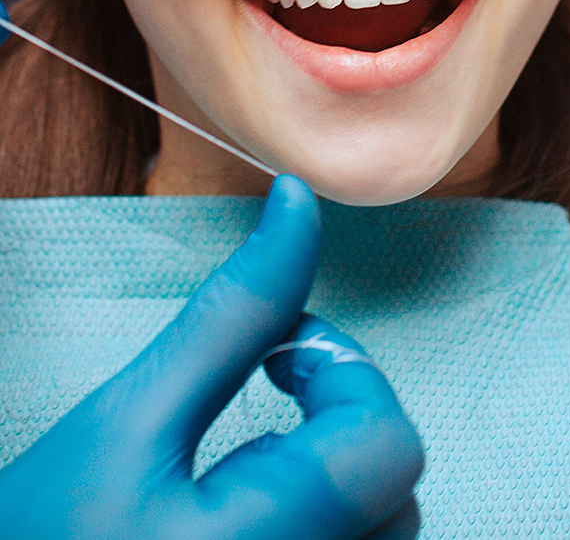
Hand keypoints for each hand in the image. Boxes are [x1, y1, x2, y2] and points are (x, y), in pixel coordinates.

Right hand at [0, 174, 423, 538]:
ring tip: (254, 469)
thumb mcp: (126, 418)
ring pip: (385, 536)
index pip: (389, 447)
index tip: (278, 357)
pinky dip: (332, 526)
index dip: (345, 375)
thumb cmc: (34, 538)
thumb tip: (299, 199)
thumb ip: (232, 316)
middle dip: (345, 424)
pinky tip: (263, 519)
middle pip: (399, 497)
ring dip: (343, 481)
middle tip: (267, 403)